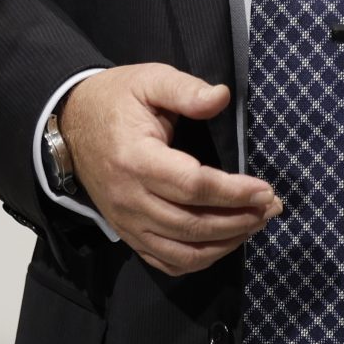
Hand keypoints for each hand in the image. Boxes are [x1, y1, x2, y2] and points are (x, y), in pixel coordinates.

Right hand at [57, 64, 280, 275]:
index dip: (233, 192)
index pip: (192, 186)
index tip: (265, 189)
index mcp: (137, 159)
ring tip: (255, 224)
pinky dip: (200, 261)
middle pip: (192, 224)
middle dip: (239, 220)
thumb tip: (222, 97)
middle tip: (271, 208)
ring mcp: (127, 222)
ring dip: (225, 244)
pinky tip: (225, 242)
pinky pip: (166, 262)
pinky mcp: (127, 234)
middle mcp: (130, 199)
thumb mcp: (150, 81)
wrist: (72, 124)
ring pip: (183, 252)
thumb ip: (186, 90)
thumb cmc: (117, 100)